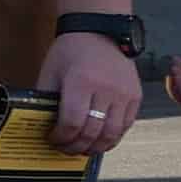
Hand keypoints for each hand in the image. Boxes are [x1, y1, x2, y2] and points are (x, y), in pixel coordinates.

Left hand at [37, 27, 143, 156]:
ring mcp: (124, 94)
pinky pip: (126, 125)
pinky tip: (101, 139)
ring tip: (84, 149)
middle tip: (66, 149)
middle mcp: (106, 90)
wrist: (100, 32)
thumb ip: (47, 100)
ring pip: (112, 133)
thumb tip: (45, 127)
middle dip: (76, 146)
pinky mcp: (135, 96)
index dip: (61, 137)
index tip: (53, 139)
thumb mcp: (50, 73)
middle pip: (92, 132)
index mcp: (80, 82)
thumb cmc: (71, 51)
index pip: (71, 122)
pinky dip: (113, 137)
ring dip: (97, 147)